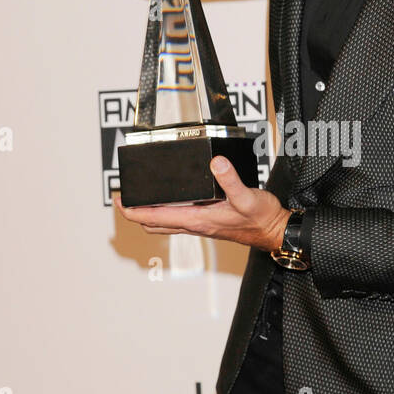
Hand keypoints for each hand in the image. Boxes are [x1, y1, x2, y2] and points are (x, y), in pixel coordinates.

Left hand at [114, 157, 289, 253]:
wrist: (274, 231)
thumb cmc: (261, 219)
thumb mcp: (247, 197)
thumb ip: (230, 180)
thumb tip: (215, 162)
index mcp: (197, 219)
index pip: (153, 218)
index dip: (131, 211)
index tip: (118, 200)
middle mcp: (194, 224)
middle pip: (152, 223)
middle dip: (134, 212)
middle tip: (123, 198)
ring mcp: (200, 224)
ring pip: (164, 222)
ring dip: (148, 213)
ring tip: (140, 196)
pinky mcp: (207, 221)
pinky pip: (178, 218)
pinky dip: (165, 210)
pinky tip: (171, 197)